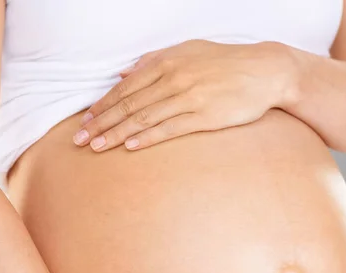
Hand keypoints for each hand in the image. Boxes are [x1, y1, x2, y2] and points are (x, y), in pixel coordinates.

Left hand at [72, 39, 295, 151]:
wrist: (265, 71)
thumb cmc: (225, 62)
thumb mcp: (188, 51)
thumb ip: (154, 61)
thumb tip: (124, 72)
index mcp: (166, 62)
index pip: (125, 87)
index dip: (102, 106)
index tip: (85, 121)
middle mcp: (173, 78)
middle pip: (129, 104)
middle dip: (101, 123)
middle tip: (80, 140)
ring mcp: (189, 97)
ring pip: (144, 118)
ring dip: (117, 134)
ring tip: (97, 147)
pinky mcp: (205, 116)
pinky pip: (169, 128)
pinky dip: (147, 137)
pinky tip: (130, 146)